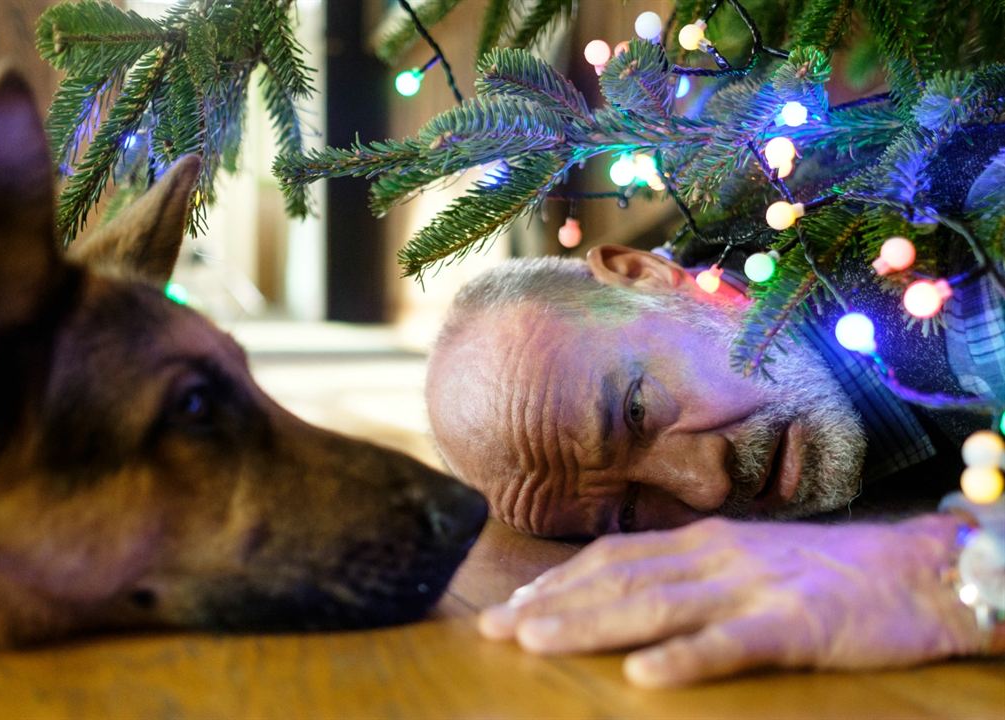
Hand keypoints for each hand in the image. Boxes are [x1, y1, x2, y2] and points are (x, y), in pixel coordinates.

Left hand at [479, 514, 981, 686]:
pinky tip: (644, 675)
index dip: (558, 580)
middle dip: (552, 604)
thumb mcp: (747, 561)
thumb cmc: (826, 571)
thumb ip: (689, 572)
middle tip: (495, 629)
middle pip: (619, 580)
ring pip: (657, 605)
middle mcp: (715, 557)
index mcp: (703, 543)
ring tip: (537, 642)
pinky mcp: (795, 624)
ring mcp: (752, 588)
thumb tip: (627, 591)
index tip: (512, 604)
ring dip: (591, 623)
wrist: (915, 569)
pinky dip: (685, 658)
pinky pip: (731, 643)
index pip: (614, 558)